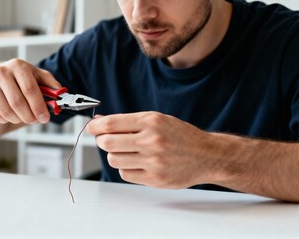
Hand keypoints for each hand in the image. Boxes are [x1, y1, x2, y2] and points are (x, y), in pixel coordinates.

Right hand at [0, 58, 61, 124]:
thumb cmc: (20, 78)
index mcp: (18, 66)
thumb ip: (50, 84)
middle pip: (18, 103)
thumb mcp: (36, 76)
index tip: (45, 118)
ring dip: (18, 119)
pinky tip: (11, 114)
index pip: (30, 89)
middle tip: (35, 121)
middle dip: (29, 116)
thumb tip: (61, 94)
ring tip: (24, 117)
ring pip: (7, 112)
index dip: (39, 106)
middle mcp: (1, 72)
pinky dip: (6, 120)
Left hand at [87, 112, 217, 188]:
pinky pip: (125, 174)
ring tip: (128, 152)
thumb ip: (128, 121)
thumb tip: (99, 121)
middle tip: (106, 140)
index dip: (95, 126)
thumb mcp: (157, 120)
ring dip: (115, 155)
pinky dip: (126, 168)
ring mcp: (153, 161)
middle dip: (102, 141)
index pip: (111, 124)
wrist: (207, 155)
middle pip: (107, 143)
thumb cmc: (180, 136)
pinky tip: (137, 163)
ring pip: (114, 159)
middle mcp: (152, 140)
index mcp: (152, 121)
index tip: (91, 127)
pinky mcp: (155, 179)